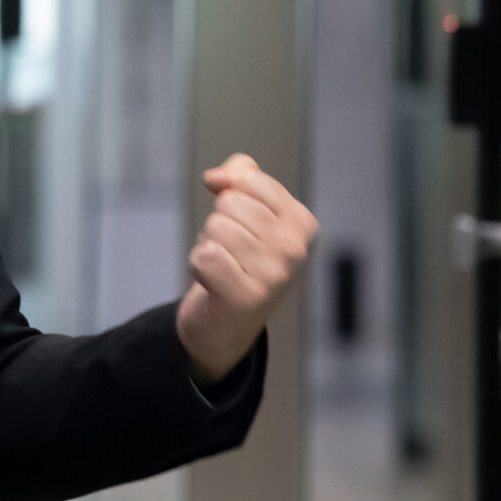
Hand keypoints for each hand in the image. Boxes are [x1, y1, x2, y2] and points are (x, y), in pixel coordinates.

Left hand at [175, 153, 316, 380]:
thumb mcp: (248, 211)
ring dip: (208, 245)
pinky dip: (198, 266)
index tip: (240, 222)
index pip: (250, 179)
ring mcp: (275, 274)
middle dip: (219, 224)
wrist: (227, 323)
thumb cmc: (238, 261)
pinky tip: (214, 283)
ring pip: (215, 227)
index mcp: (302, 223)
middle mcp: (296, 248)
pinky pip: (204, 256)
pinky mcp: (247, 296)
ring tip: (225, 267)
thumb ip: (240, 176)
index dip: (229, 193)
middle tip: (232, 253)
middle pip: (229, 203)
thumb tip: (216, 177)